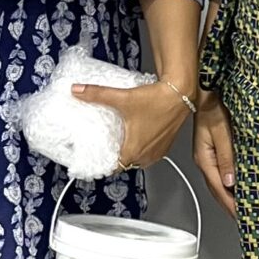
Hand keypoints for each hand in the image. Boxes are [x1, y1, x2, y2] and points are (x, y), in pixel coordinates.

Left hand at [71, 77, 192, 171]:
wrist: (180, 92)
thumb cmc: (157, 100)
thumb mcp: (122, 98)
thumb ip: (97, 94)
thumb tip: (78, 91)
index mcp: (134, 150)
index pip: (114, 168)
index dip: (104, 164)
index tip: (96, 158)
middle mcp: (147, 155)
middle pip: (126, 164)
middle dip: (115, 156)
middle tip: (106, 145)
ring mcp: (158, 151)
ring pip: (138, 159)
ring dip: (129, 152)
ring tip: (120, 141)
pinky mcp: (165, 145)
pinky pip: (149, 153)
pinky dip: (141, 148)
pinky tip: (136, 135)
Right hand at [193, 91, 237, 216]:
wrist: (202, 93)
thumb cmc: (211, 106)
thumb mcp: (220, 131)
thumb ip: (225, 156)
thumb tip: (230, 180)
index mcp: (204, 158)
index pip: (219, 188)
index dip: (230, 204)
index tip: (240, 215)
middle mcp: (204, 160)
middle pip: (216, 190)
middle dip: (228, 205)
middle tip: (241, 217)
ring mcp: (206, 157)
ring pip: (217, 183)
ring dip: (227, 196)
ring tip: (239, 207)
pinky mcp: (211, 151)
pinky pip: (219, 173)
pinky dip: (227, 184)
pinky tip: (234, 186)